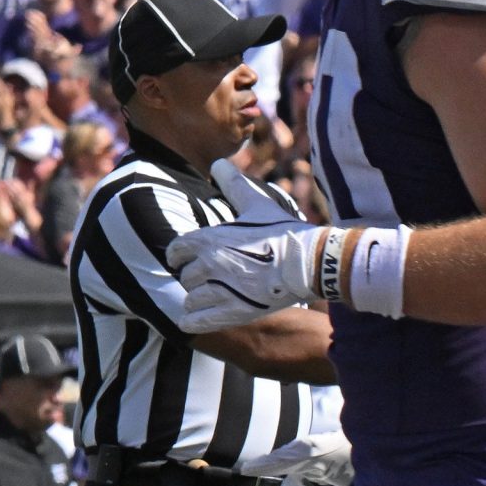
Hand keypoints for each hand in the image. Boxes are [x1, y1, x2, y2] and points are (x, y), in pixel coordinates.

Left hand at [165, 159, 324, 330]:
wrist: (310, 261)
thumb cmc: (282, 231)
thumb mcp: (256, 203)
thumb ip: (233, 184)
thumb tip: (218, 163)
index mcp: (207, 239)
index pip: (175, 250)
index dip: (179, 256)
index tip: (184, 259)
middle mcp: (208, 264)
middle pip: (184, 276)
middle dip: (193, 277)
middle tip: (207, 279)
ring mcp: (220, 290)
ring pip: (191, 299)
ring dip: (197, 299)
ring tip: (208, 298)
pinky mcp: (234, 312)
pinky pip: (198, 322)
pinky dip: (192, 321)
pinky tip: (191, 320)